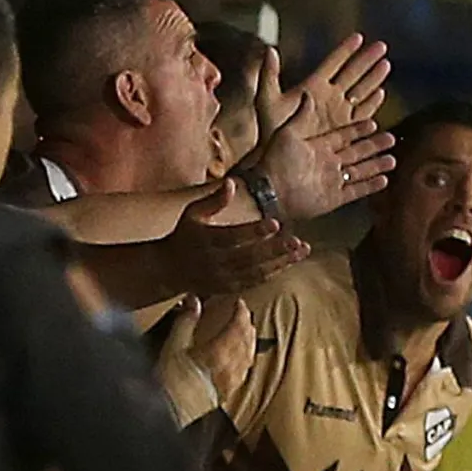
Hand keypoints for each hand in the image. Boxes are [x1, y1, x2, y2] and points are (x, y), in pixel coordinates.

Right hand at [159, 184, 305, 296]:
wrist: (169, 269)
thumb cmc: (185, 235)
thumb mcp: (193, 214)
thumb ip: (214, 200)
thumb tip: (231, 182)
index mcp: (205, 240)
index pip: (234, 236)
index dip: (255, 231)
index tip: (275, 223)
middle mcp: (215, 261)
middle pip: (250, 257)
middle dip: (276, 249)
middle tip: (298, 241)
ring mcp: (223, 277)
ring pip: (257, 272)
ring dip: (282, 262)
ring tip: (302, 250)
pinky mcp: (230, 288)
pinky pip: (255, 281)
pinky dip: (274, 272)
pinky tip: (290, 261)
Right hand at [161, 293, 258, 401]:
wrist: (170, 411)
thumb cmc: (168, 380)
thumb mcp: (173, 345)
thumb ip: (186, 321)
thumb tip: (193, 301)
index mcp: (219, 352)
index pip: (237, 328)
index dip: (240, 314)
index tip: (240, 303)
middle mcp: (231, 367)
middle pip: (246, 341)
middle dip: (247, 325)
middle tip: (244, 314)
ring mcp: (232, 381)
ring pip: (248, 356)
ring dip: (250, 340)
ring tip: (247, 331)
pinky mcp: (228, 392)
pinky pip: (245, 370)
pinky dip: (247, 357)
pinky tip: (243, 357)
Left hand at [251, 103, 395, 220]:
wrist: (269, 190)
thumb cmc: (274, 161)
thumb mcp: (286, 132)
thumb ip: (300, 116)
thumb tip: (307, 94)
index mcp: (318, 146)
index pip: (343, 135)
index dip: (357, 129)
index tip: (373, 122)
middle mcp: (328, 162)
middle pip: (356, 152)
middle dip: (374, 145)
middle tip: (391, 138)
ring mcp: (333, 180)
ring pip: (360, 171)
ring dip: (376, 165)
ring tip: (393, 159)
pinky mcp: (335, 197)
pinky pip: (357, 191)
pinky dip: (370, 186)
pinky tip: (384, 180)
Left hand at [264, 35, 389, 135]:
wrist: (282, 156)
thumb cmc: (270, 129)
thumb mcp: (267, 99)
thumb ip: (269, 75)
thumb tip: (270, 49)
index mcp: (313, 87)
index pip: (333, 63)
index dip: (345, 50)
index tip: (359, 36)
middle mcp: (329, 97)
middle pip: (353, 74)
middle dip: (367, 60)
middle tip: (381, 46)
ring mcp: (339, 112)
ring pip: (361, 90)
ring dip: (374, 78)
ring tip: (386, 64)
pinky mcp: (346, 128)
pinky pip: (363, 113)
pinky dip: (372, 103)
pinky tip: (381, 93)